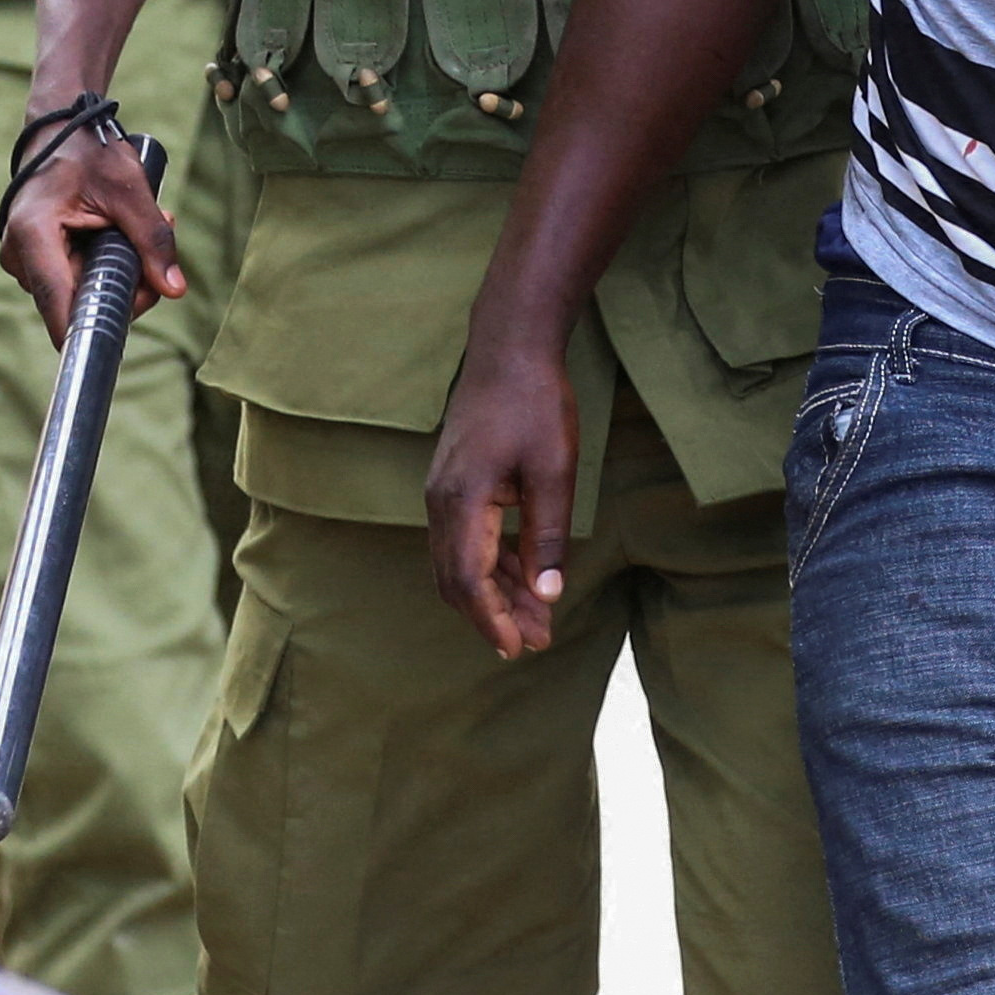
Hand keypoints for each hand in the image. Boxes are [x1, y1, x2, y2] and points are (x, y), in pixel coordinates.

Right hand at [0, 119, 182, 343]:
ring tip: (137, 232)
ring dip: (117, 273)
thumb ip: (153, 241)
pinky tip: (119, 237)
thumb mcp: (130, 192)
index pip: (58, 303)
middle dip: (123, 287)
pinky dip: (102, 266)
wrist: (60, 130)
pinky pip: (74, 279)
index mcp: (34, 235)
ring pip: (79, 293)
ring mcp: (23, 260)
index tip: (117, 342)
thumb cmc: (90, 153)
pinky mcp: (35, 259)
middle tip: (156, 257)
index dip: (86, 329)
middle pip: (76, 303)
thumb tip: (175, 290)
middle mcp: (19, 255)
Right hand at [427, 332, 578, 656]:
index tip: (519, 647)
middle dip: (495, 614)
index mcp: (460, 501)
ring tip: (537, 617)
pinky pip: (467, 539)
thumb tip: (547, 594)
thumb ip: (548, 535)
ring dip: (496, 591)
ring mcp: (443, 492)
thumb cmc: (535, 403)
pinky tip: (525, 576)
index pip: (467, 580)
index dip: (492, 619)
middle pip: (457, 579)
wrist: (510, 347)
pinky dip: (494, 563)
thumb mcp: (553, 472)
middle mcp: (440, 502)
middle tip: (536, 640)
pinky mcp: (455, 484)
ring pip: (461, 561)